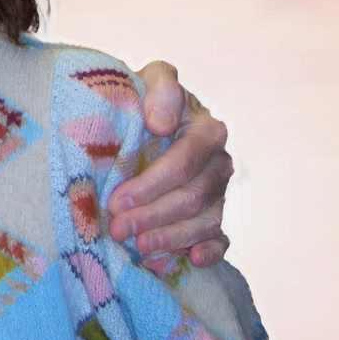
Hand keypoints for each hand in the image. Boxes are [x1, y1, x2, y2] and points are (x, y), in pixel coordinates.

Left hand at [107, 60, 231, 265]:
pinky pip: (221, 237)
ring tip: (140, 247)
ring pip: (205, 221)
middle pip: (192, 197)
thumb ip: (161, 90)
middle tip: (119, 229)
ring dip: (172, 237)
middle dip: (154, 216)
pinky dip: (209, 251)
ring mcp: (220, 189)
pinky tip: (191, 259)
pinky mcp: (216, 212)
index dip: (150, 185)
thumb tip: (161, 124)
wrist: (144, 113)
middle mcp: (219, 161)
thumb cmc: (143, 97)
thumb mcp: (151, 80)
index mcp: (206, 129)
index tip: (116, 200)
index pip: (183, 164)